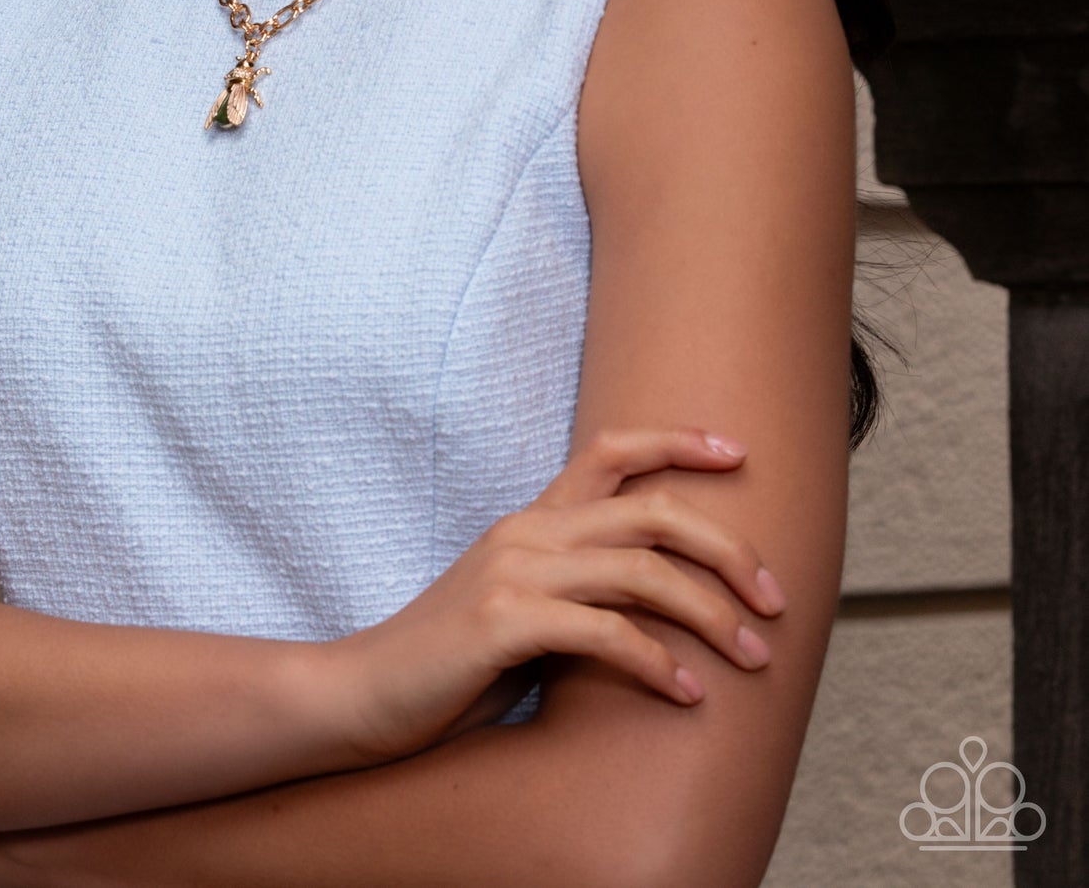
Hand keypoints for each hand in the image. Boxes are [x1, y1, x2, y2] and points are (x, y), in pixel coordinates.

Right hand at [323, 426, 786, 765]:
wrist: (361, 694)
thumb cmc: (450, 665)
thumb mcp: (522, 611)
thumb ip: (577, 592)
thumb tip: (658, 606)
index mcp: (531, 521)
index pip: (610, 450)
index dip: (678, 442)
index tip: (737, 452)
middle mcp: (527, 532)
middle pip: (651, 512)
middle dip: (727, 549)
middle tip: (775, 597)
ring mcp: (514, 571)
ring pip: (641, 570)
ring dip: (711, 614)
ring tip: (753, 656)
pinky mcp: (503, 622)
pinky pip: (605, 632)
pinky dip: (658, 662)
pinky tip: (688, 694)